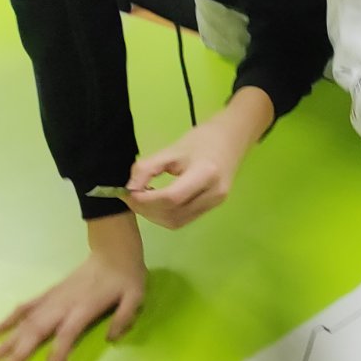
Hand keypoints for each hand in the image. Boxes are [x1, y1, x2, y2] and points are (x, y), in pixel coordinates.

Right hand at [0, 214, 146, 360]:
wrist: (112, 251)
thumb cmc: (126, 276)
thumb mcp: (135, 296)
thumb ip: (125, 317)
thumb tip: (112, 338)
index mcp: (84, 308)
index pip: (66, 336)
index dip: (57, 355)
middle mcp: (62, 305)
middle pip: (35, 332)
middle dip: (16, 355)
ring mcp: (52, 298)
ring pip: (24, 322)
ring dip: (4, 341)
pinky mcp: (47, 294)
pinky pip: (23, 308)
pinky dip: (5, 321)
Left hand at [125, 87, 272, 228]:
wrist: (232, 138)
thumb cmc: (202, 139)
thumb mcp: (172, 148)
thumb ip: (147, 168)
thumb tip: (128, 189)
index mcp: (206, 174)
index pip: (171, 198)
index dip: (145, 200)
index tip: (127, 191)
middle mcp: (214, 194)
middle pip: (173, 214)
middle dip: (146, 209)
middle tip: (130, 195)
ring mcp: (215, 203)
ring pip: (176, 222)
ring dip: (154, 215)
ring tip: (142, 198)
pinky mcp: (212, 207)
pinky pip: (183, 219)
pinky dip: (164, 214)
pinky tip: (156, 201)